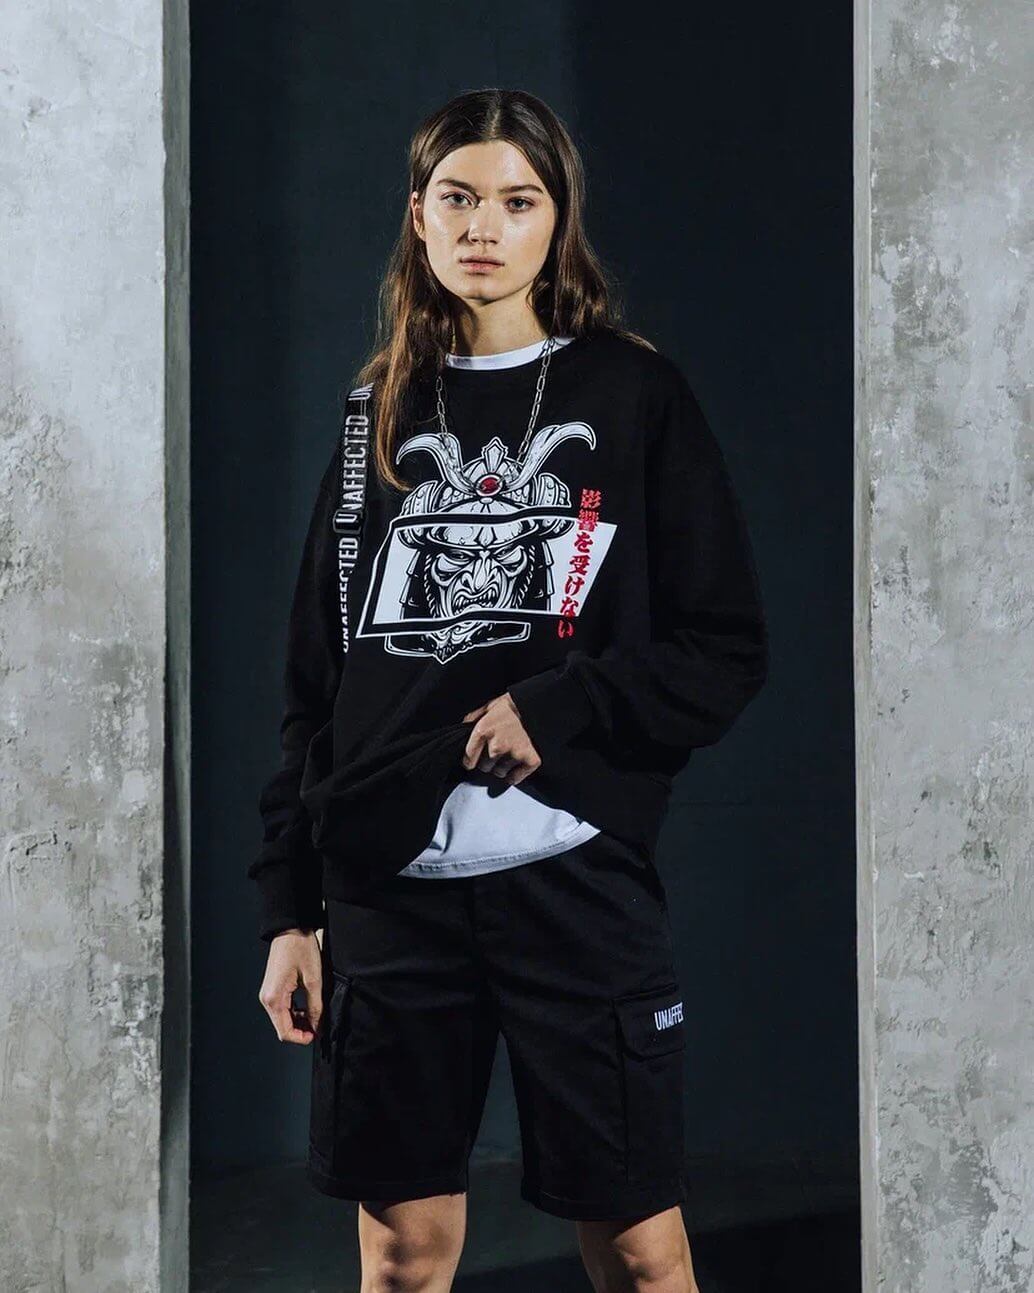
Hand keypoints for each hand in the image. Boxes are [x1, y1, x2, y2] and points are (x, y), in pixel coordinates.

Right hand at [258, 928, 322, 1043]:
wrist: (290, 929)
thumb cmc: (300, 949)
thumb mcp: (313, 979)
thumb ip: (315, 1006)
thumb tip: (317, 1025)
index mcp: (274, 998)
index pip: (284, 1032)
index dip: (301, 1038)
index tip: (316, 1035)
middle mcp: (267, 998)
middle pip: (282, 1027)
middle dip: (300, 1030)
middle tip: (319, 1026)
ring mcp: (268, 994)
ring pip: (282, 1019)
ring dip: (298, 1022)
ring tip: (315, 1016)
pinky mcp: (272, 989)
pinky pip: (282, 1008)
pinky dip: (294, 1012)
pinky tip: (307, 1008)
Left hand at [461, 692, 541, 786]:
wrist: (538, 706)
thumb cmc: (512, 705)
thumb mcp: (489, 706)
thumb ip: (473, 718)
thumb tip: (463, 727)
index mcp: (484, 731)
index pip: (469, 757)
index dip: (469, 761)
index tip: (470, 762)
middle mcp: (497, 745)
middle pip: (485, 767)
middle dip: (488, 761)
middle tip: (496, 751)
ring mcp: (514, 754)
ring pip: (499, 772)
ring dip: (501, 767)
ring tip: (507, 755)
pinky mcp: (530, 760)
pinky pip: (515, 778)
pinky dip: (514, 775)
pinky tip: (515, 766)